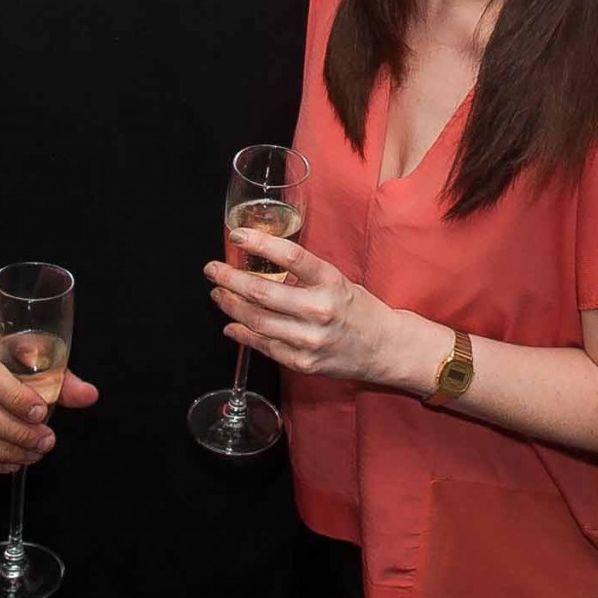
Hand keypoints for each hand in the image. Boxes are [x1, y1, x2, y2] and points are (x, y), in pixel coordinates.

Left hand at [206, 230, 419, 390]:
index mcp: (330, 282)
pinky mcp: (302, 362)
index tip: (237, 235)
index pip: (290, 256)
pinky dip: (242, 333)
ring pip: (256, 321)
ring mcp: (309, 339)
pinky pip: (263, 346)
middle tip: (213, 270)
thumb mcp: (337, 281)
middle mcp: (319, 310)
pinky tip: (232, 324)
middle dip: (229, 278)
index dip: (259, 242)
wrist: (385, 348)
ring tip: (219, 294)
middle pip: (262, 291)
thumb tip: (260, 259)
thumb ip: (303, 274)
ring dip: (231, 305)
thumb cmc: (358, 310)